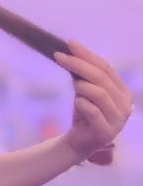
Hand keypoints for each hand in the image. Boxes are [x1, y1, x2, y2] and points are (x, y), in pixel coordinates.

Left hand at [54, 39, 133, 164]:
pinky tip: (77, 103)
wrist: (77, 142)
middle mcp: (125, 105)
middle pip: (101, 77)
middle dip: (79, 64)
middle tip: (59, 56)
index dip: (87, 54)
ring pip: (99, 93)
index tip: (69, 44)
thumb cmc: (83, 113)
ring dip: (81, 85)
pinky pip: (93, 111)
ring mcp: (117, 120)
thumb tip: (71, 49)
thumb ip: (83, 74)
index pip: (106, 67)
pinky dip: (82, 104)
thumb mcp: (84, 90)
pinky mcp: (105, 132)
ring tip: (73, 86)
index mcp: (122, 92)